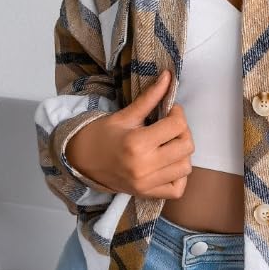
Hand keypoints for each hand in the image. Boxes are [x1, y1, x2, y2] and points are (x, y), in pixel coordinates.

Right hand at [65, 69, 194, 198]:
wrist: (82, 160)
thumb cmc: (103, 135)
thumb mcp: (125, 115)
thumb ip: (149, 97)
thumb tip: (168, 75)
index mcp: (137, 143)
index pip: (177, 126)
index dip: (178, 114)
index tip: (169, 111)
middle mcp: (144, 166)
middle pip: (186, 147)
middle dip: (183, 132)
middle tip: (171, 127)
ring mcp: (146, 183)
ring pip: (186, 167)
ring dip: (182, 154)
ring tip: (169, 145)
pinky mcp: (147, 194)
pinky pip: (177, 189)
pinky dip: (178, 177)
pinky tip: (169, 165)